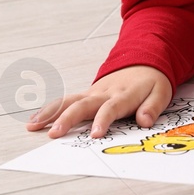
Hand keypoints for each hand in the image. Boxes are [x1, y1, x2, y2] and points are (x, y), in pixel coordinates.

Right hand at [26, 65, 171, 139]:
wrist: (143, 60)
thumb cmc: (151, 82)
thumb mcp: (161, 93)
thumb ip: (152, 107)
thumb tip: (144, 121)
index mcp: (123, 94)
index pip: (110, 108)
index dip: (102, 120)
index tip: (94, 134)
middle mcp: (103, 93)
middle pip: (82, 105)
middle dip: (66, 119)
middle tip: (53, 134)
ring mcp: (92, 92)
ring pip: (68, 101)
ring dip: (50, 113)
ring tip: (33, 125)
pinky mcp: (86, 94)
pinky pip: (66, 101)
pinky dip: (50, 110)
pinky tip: (34, 120)